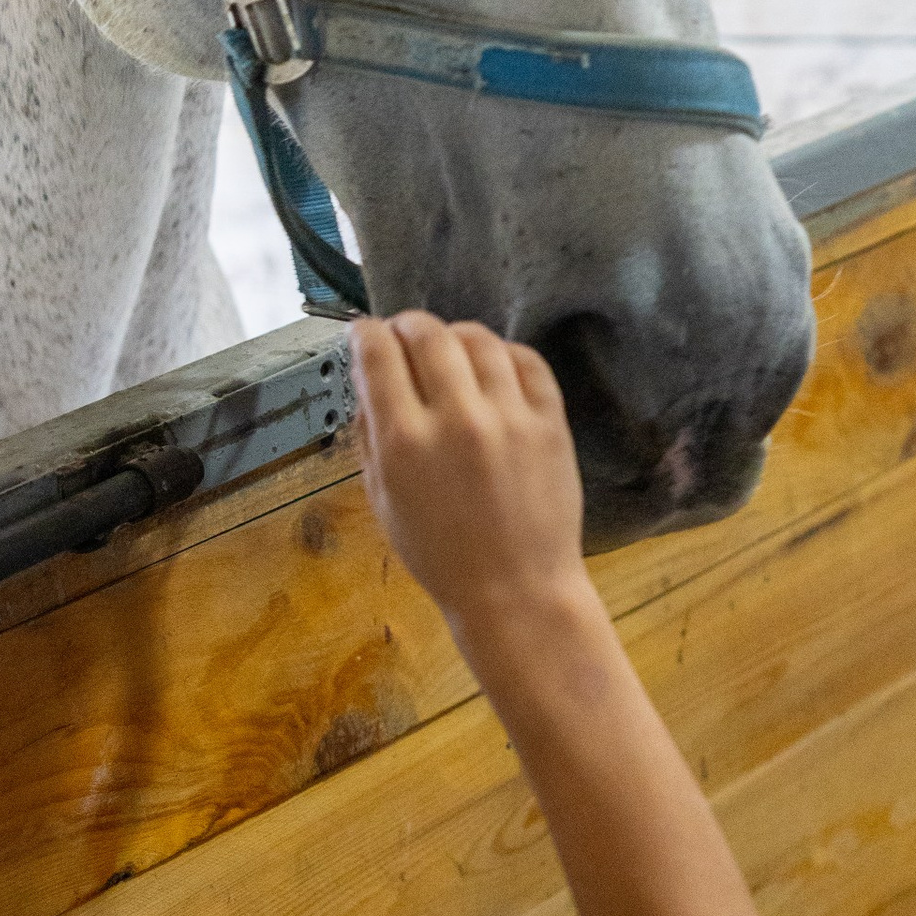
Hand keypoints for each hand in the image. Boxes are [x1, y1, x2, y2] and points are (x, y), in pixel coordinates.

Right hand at [351, 313, 590, 657]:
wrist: (516, 590)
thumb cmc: (440, 555)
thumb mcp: (383, 501)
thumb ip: (370, 436)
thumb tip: (368, 383)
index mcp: (405, 442)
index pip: (378, 354)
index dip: (365, 334)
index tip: (364, 334)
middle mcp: (457, 418)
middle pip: (427, 334)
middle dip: (406, 325)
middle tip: (404, 335)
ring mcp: (509, 417)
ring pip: (478, 338)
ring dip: (454, 335)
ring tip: (449, 351)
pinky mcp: (550, 422)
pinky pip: (527, 360)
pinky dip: (503, 353)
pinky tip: (492, 368)